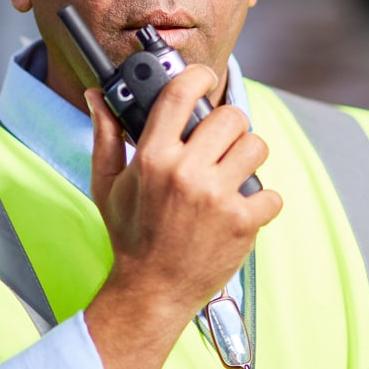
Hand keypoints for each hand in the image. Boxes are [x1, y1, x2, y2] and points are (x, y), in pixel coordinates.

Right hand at [83, 64, 281, 368]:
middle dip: (229, 127)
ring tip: (233, 175)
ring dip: (249, 159)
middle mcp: (186, 172)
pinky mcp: (242, 222)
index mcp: (152, 157)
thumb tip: (97, 97)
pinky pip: (271, 193)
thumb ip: (107, 137)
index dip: (198, 77)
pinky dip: (262, 203)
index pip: (182, 94)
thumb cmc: (131, 236)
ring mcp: (216, 197)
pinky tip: (242, 211)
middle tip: (221, 144)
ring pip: (257, 147)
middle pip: (231, 117)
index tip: (204, 80)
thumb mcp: (108, 185)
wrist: (152, 291)